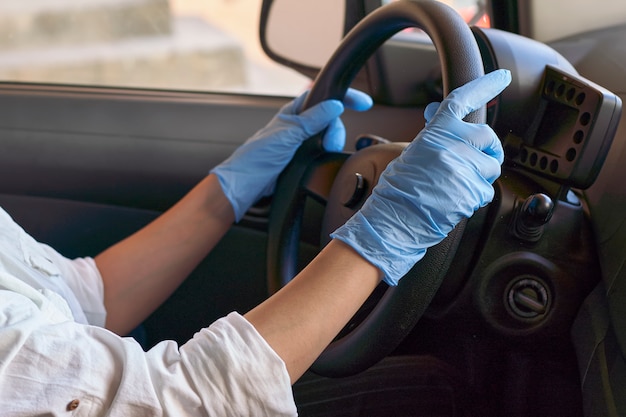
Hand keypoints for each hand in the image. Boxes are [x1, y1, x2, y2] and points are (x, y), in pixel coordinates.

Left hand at [211, 89, 372, 220]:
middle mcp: (300, 125)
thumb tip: (334, 106)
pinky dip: (329, 154)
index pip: (322, 97)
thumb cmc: (256, 157)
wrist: (246, 184)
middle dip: (336, 129)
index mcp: (293, 113)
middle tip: (329, 143)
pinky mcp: (305, 159)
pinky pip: (325, 152)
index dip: (343, 97)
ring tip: (324, 152)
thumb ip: (311, 120)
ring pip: (330, 136)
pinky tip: (325, 158)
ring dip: (332, 142)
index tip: (363, 102)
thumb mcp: (286, 135)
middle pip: (331, 119)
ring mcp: (303, 142)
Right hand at [331, 69, 511, 284]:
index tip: (502, 78)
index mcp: (435, 133)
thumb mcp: (413, 154)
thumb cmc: (397, 191)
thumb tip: (451, 129)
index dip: (484, 86)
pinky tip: (456, 200)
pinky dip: (476, 196)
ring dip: (481, 175)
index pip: (463, 100)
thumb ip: (437, 139)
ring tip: (457, 185)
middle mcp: (452, 145)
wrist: (395, 220)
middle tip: (474, 160)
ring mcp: (464, 168)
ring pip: (492, 165)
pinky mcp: (473, 191)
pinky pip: (487, 190)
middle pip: (487, 136)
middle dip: (487, 148)